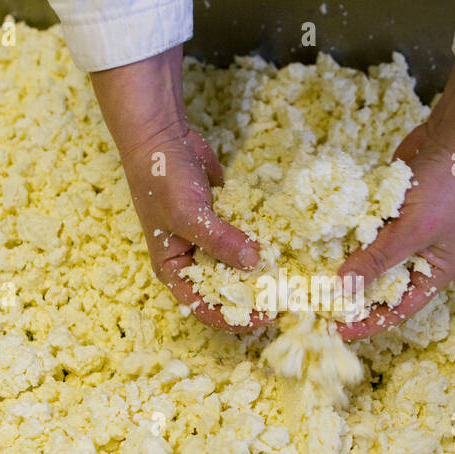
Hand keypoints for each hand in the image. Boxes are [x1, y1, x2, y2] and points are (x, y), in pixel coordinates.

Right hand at [90, 45, 269, 331]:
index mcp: (173, 268)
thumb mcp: (188, 215)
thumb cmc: (162, 179)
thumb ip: (220, 241)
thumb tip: (255, 263)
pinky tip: (287, 246)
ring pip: (238, 265)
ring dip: (261, 271)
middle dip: (253, 295)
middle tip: (287, 298)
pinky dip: (262, 242)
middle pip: (226, 289)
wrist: (162, 136)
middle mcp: (192, 259)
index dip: (235, 317)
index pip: (204, 307)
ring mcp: (209, 239)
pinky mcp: (224, 220)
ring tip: (293, 276)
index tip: (267, 316)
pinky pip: (246, 239)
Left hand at [336, 58, 454, 340]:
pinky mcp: (386, 214)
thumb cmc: (446, 188)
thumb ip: (378, 260)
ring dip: (342, 265)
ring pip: (365, 259)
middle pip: (377, 288)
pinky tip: (318, 242)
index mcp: (432, 274)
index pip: (395, 311)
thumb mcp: (412, 230)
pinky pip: (361, 232)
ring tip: (308, 278)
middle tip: (313, 304)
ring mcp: (399, 235)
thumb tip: (343, 289)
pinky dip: (343, 236)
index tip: (333, 331)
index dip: (365, 324)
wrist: (453, 137)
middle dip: (349, 295)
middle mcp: (415, 259)